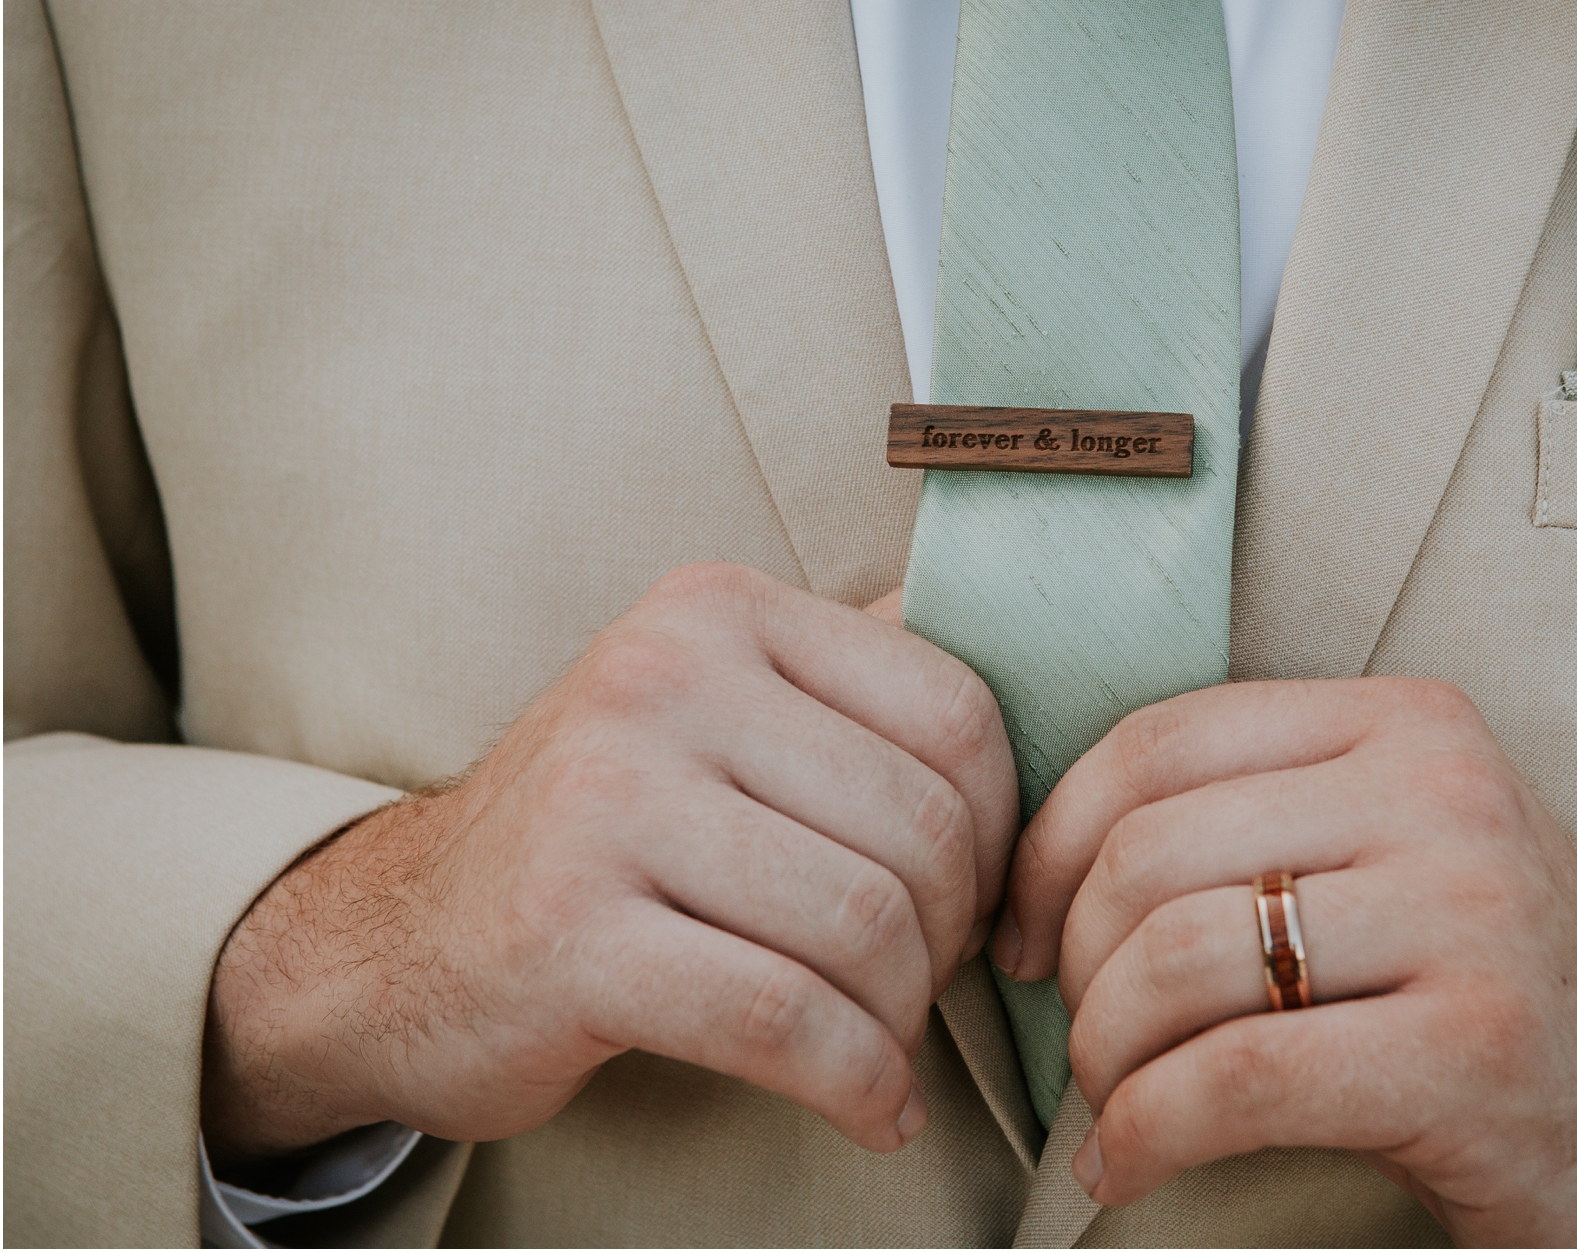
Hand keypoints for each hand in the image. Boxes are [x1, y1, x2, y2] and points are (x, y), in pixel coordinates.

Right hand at [202, 563, 1016, 1162]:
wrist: (395, 942)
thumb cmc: (598, 835)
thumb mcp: (708, 713)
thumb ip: (848, 689)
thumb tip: (1036, 687)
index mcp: (717, 612)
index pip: (955, 714)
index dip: (1002, 831)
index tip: (977, 902)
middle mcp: (660, 678)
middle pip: (921, 829)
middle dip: (952, 941)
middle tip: (923, 990)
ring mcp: (605, 800)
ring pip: (864, 926)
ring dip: (904, 1019)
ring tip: (882, 1047)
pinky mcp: (569, 934)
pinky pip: (786, 1020)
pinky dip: (856, 1083)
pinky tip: (867, 1109)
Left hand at [1000, 677, 1576, 1244]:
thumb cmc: (1469, 1001)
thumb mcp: (1382, 863)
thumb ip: (1251, 816)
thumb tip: (1034, 853)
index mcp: (1409, 721)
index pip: (1159, 741)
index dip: (1050, 845)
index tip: (1018, 934)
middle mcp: (1447, 792)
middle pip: (1151, 852)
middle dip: (1072, 962)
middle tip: (1081, 1038)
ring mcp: (1473, 914)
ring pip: (1177, 961)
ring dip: (1105, 1056)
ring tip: (1113, 1105)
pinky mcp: (1474, 1049)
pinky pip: (1234, 1078)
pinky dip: (1147, 1133)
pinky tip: (1129, 1166)